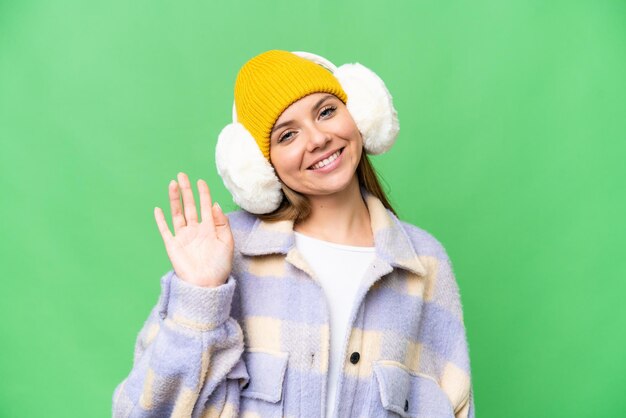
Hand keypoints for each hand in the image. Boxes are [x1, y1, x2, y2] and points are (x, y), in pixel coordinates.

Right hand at [154, 172, 233, 287]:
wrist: (207, 285)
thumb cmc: (220, 266)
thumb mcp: (227, 243)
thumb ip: (222, 223)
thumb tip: (215, 205)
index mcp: (209, 229)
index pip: (205, 206)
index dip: (203, 194)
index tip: (201, 181)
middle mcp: (195, 230)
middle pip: (189, 206)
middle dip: (186, 191)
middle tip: (183, 175)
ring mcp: (183, 237)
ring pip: (177, 213)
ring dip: (175, 199)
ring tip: (172, 184)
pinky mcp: (173, 246)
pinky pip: (165, 230)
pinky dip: (161, 220)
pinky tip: (158, 209)